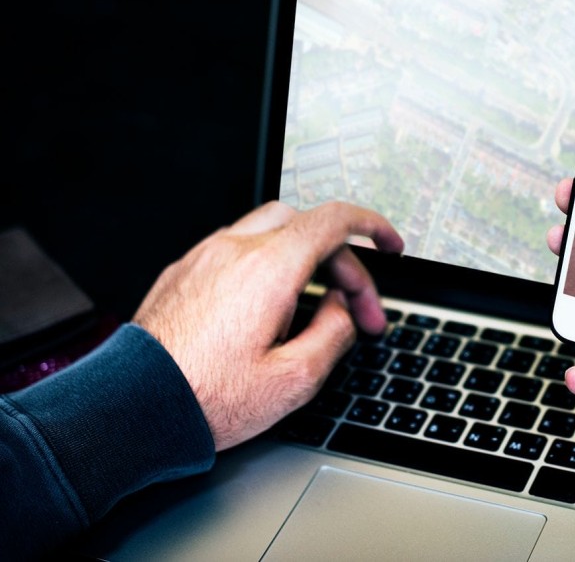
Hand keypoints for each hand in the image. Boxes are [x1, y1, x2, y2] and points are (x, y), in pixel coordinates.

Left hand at [133, 200, 403, 450]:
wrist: (132, 407)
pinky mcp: (183, 271)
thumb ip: (334, 334)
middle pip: (307, 225)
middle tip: (355, 309)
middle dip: (343, 262)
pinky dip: (268, 264)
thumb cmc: (205, 398)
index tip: (389, 246)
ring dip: (304, 258)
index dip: (372, 228)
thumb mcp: (295, 380)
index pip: (335, 221)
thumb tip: (342, 310)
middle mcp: (236, 250)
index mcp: (270, 269)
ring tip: (311, 306)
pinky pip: (237, 249)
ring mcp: (205, 257)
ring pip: (271, 231)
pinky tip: (268, 307)